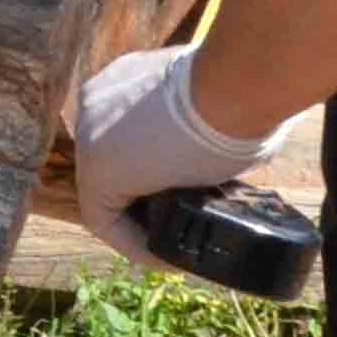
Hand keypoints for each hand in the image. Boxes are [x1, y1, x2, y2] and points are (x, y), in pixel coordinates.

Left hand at [67, 41, 287, 263]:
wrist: (234, 85)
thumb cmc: (244, 89)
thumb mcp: (224, 103)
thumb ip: (212, 122)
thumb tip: (239, 142)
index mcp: (130, 78)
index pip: (133, 134)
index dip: (160, 172)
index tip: (193, 197)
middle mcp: (101, 101)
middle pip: (118, 163)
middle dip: (149, 197)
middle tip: (186, 224)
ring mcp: (91, 133)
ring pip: (109, 191)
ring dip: (142, 223)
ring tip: (178, 247)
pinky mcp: (96, 169)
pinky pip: (104, 217)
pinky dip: (133, 243)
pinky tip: (168, 258)